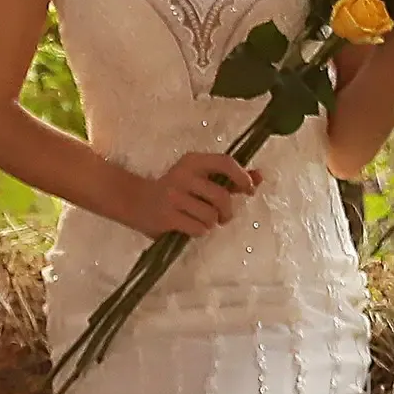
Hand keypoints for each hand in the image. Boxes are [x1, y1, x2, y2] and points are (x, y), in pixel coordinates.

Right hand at [120, 152, 261, 237]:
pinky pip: (198, 229)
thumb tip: (259, 177)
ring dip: (211, 223)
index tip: (249, 190)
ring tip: (202, 222)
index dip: (242, 177)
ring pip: (210, 216)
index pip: (225, 162)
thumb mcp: (199, 179)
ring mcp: (173, 196)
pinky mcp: (166, 216)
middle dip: (227, 211)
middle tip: (223, 217)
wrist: (134, 201)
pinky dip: (199, 232)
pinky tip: (189, 227)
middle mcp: (182, 175)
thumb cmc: (175, 190)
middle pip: (221, 196)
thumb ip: (229, 179)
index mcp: (193, 161)